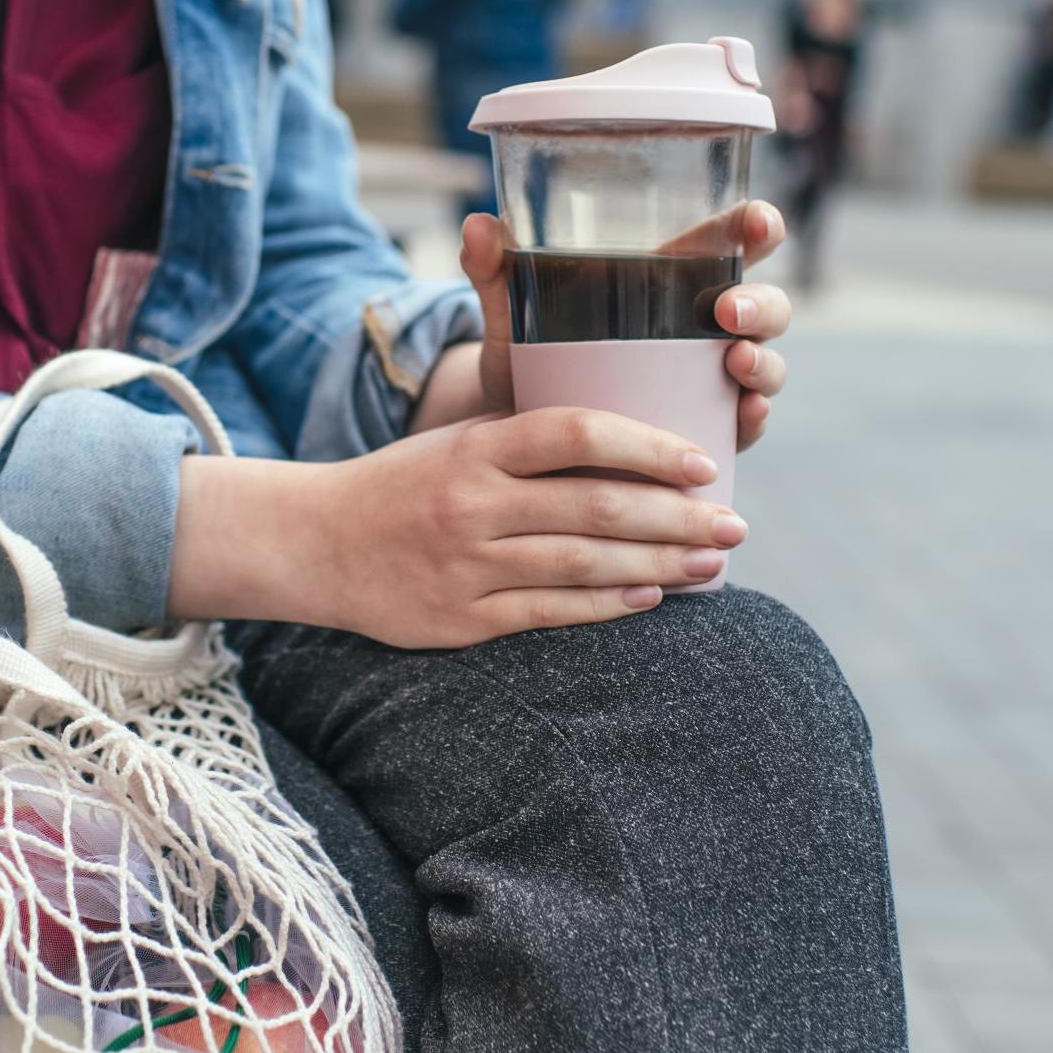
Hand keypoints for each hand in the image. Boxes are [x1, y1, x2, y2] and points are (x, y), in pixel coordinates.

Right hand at [169, 410, 749, 647]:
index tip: (704, 461)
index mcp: (476, 447)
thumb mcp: (460, 439)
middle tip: (735, 523)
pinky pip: (551, 613)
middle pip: (595, 507)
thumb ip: (533, 440)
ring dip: (659, 565)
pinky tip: (653, 597)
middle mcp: (473, 504)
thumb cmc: (407, 483)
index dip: (647, 447)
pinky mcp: (462, 619)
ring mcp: (467, 566)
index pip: (576, 433)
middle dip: (678, 517)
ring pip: (584, 565)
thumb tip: (637, 444)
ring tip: (713, 562)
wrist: (316, 542)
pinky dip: (609, 606)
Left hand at [454, 200, 791, 451]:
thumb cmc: (528, 357)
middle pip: (764, 305)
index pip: (730, 241)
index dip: (757, 226)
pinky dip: (753, 418)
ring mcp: (709, 381)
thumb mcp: (511, 316)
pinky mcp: (703, 430)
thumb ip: (495, 271)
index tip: (758, 224)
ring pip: (765, 363)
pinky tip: (744, 416)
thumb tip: (477, 225)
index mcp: (669, 280)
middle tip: (727, 312)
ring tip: (736, 363)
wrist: (521, 437)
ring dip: (764, 362)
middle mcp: (701, 328)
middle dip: (761, 304)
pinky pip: (746, 424)